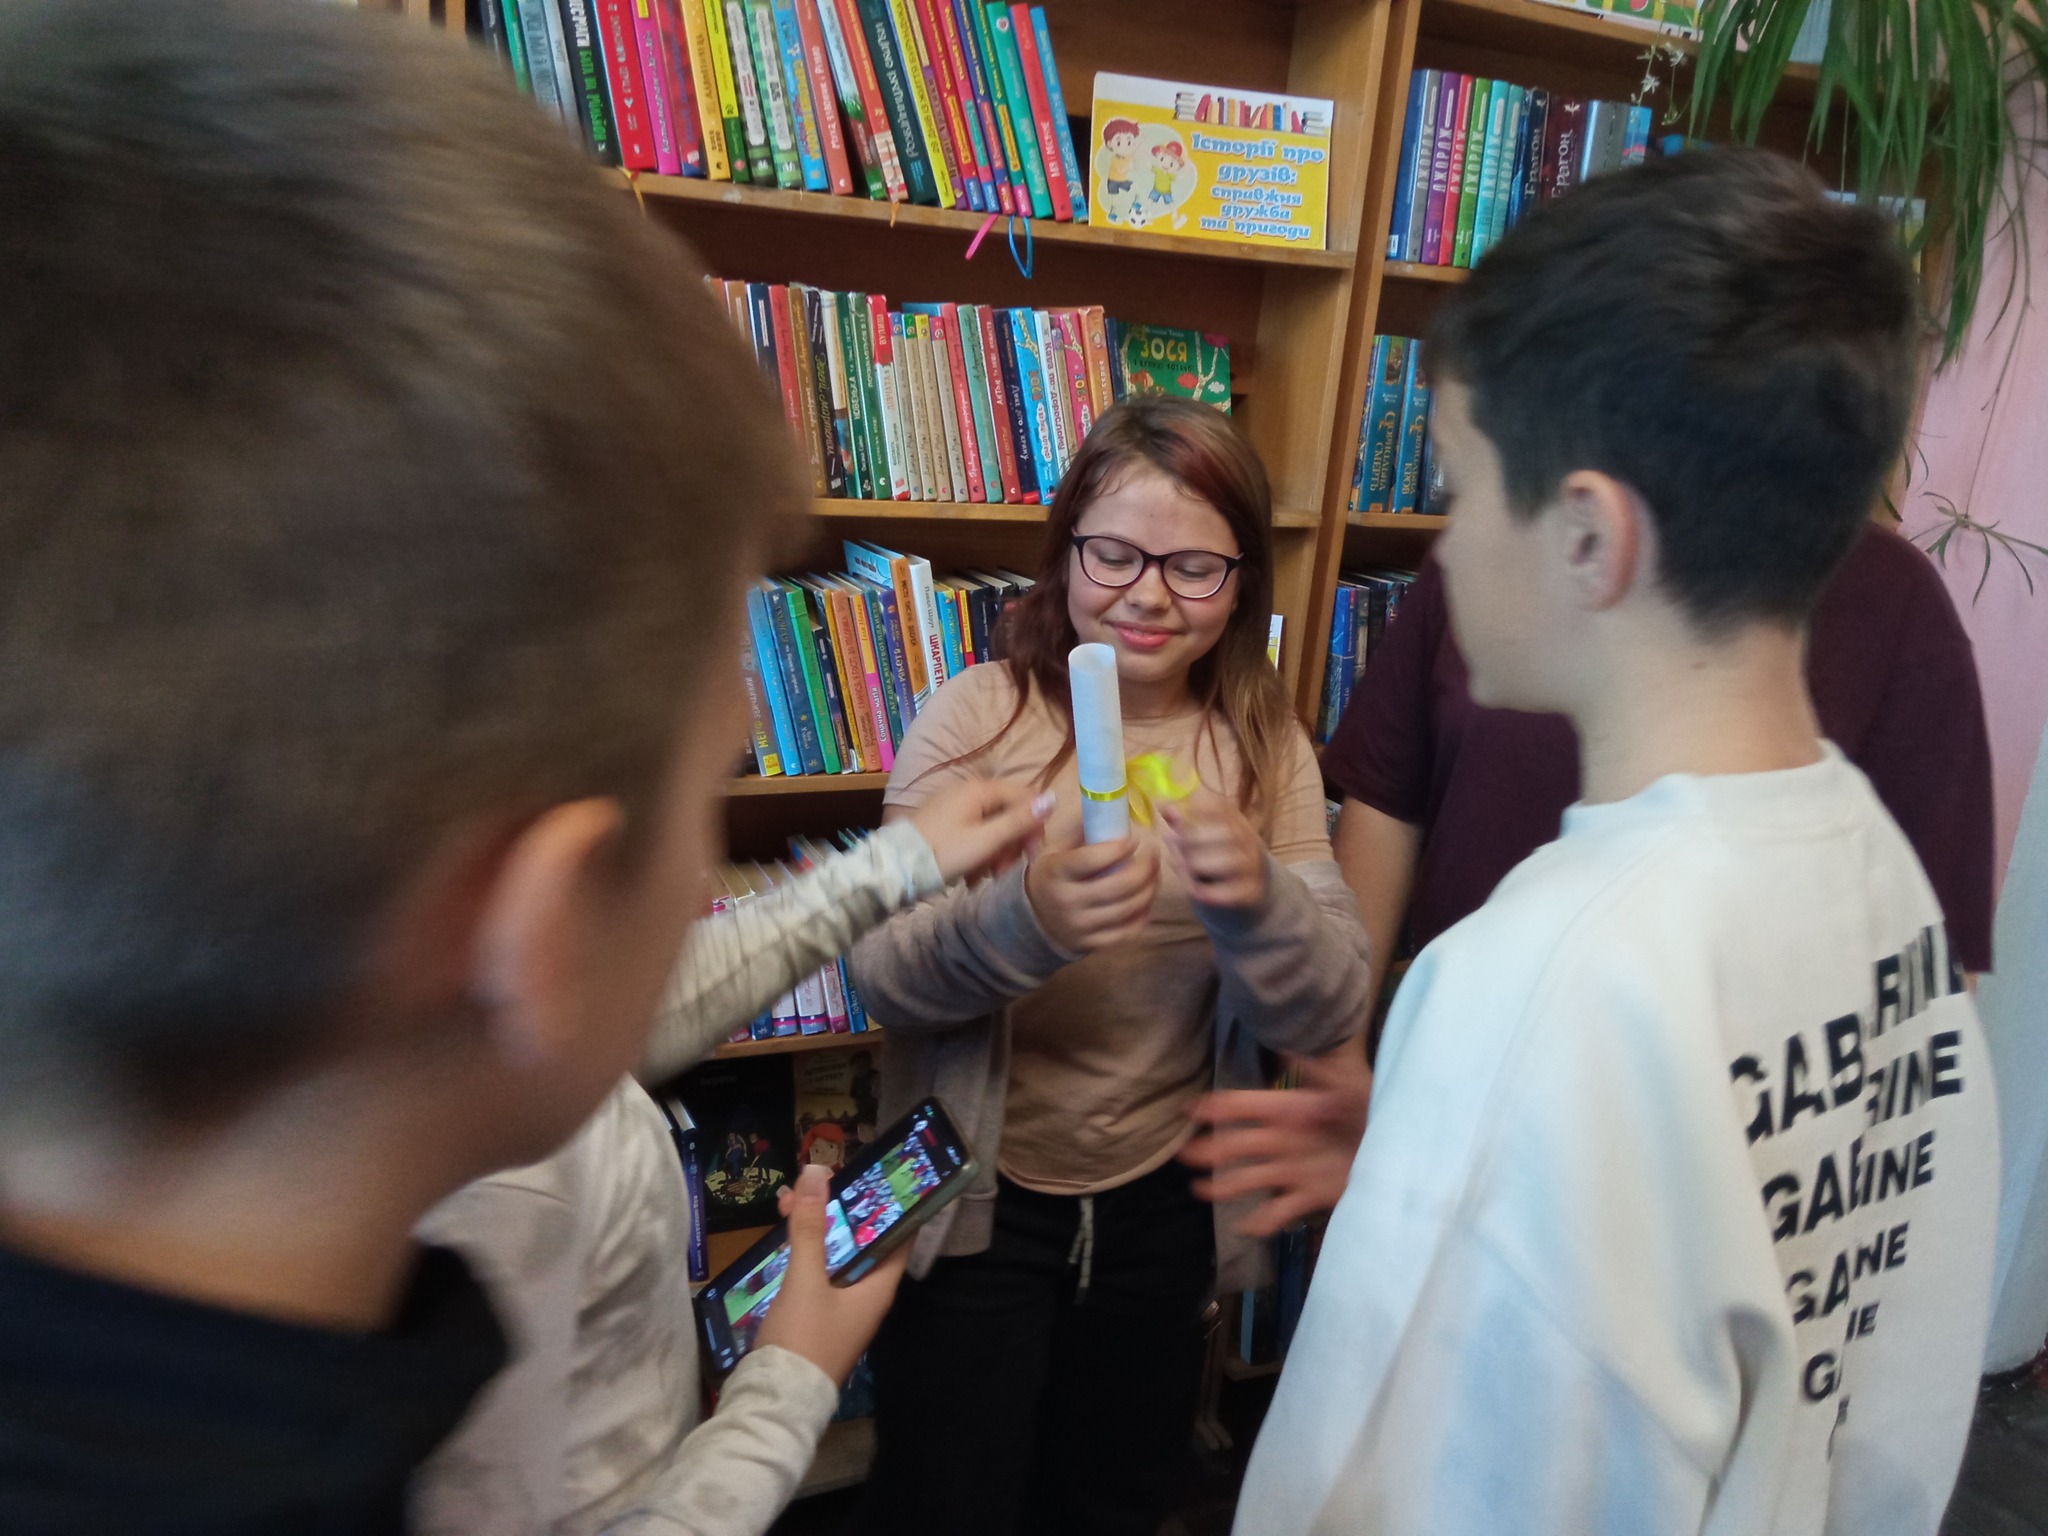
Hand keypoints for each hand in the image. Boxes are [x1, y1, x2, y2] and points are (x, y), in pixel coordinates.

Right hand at [755, 1164, 907, 1383]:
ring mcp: (842, 1309)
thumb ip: (810, 1226)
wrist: (775, 1400)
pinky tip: (786, 1233)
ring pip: (836, 1255)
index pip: (899, 1236)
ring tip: (792, 1197)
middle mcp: (867, 1297)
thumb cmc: (803, 1337)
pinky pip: (819, 1272)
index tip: (877, 1172)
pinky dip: (807, 1249)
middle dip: (841, 1209)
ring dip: (819, 1227)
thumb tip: (817, 1171)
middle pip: (861, 1242)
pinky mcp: (818, 1317)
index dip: (892, 1203)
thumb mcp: (805, 1278)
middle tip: (819, 1179)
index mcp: (878, 1287)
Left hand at [908, 779, 1054, 883]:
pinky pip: (974, 832)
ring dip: (995, 852)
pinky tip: (972, 874)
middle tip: (1003, 872)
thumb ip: (1019, 821)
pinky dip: (978, 852)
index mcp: (980, 790)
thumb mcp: (985, 841)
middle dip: (1011, 844)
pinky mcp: (944, 821)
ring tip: (985, 877)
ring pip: (991, 826)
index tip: (1032, 856)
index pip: (1025, 798)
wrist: (895, 867)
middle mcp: (968, 790)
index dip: (1034, 826)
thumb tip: (1053, 798)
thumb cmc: (941, 854)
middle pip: (1008, 813)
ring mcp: (954, 805)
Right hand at [1024, 822, 1159, 953]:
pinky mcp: (1091, 944)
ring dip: (1149, 890)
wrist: (1035, 918)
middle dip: (1144, 869)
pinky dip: (1143, 915)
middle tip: (1155, 856)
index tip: (1135, 839)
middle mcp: (1066, 901)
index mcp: (1056, 872)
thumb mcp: (1056, 848)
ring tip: (1155, 875)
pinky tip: (1146, 899)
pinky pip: (1127, 932)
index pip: (1092, 859)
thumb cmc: (1053, 875)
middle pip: (1117, 886)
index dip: (1119, 848)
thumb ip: (1081, 828)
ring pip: (1127, 909)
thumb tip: (1109, 803)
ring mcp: (1080, 926)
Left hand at [1159, 786, 1267, 908]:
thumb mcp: (1201, 841)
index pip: (1225, 808)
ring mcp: (1253, 867)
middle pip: (1228, 833)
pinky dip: (1211, 892)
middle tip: (1168, 839)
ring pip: (1230, 861)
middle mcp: (1248, 842)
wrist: (1248, 890)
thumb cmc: (1216, 859)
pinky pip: (1232, 891)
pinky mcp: (1251, 891)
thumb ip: (1184, 825)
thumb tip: (1165, 807)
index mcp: (1237, 823)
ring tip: (1175, 864)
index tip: (1174, 813)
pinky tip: (1193, 891)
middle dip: (1194, 837)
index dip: (1200, 809)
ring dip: (1199, 862)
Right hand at [1180, 1044, 1371, 1236]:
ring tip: (1201, 1191)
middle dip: (1211, 1149)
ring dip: (1226, 1185)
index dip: (1218, 1107)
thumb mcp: (1351, 1085)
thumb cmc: (1375, 1110)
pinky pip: (1278, 1210)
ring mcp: (1295, 1169)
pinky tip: (1245, 1226)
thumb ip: (1320, 1072)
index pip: (1246, 1106)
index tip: (1192, 1110)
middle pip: (1240, 1145)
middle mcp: (1286, 1140)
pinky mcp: (1310, 1194)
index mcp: (1291, 1110)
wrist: (1405, 1147)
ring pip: (1251, 1178)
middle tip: (1183, 1155)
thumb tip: (1288, 1048)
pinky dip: (1261, 1221)